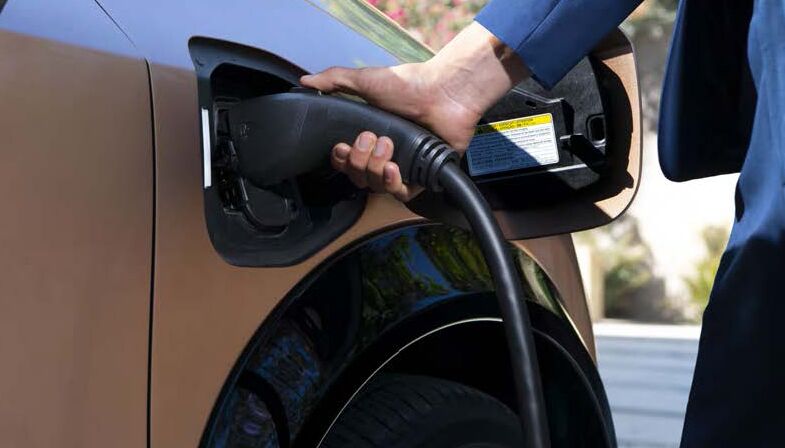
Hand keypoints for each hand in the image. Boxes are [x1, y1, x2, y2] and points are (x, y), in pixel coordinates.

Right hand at [300, 22, 528, 200]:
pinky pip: (400, 194)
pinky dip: (392, 184)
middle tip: (369, 138)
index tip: (342, 148)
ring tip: (386, 146)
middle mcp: (385, 154)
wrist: (443, 93)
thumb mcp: (365, 80)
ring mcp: (403, 166)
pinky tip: (392, 168)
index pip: (346, 162)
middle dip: (358, 162)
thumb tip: (306, 81)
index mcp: (370, 137)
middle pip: (358, 178)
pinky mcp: (421, 176)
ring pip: (375, 187)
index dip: (341, 160)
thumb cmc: (409, 85)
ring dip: (375, 168)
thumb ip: (334, 80)